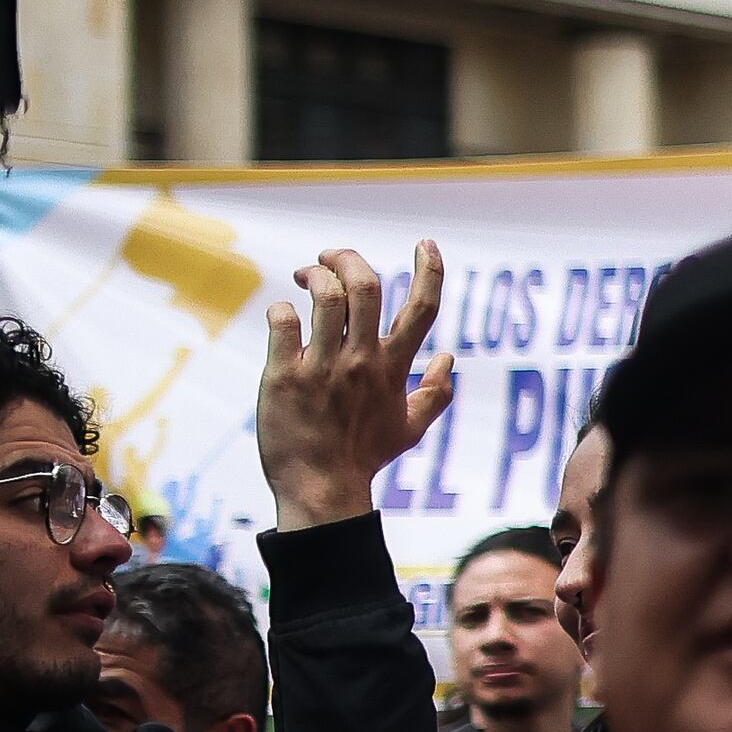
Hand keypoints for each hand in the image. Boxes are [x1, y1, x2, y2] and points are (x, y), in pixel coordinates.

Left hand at [256, 242, 452, 528]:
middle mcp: (361, 361)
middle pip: (365, 286)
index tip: (425, 244)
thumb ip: (435, 393)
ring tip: (306, 276)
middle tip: (331, 256)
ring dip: (315, 275)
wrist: (321, 488)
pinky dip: (281, 309)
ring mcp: (322, 367)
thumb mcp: (410, 429)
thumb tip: (450, 359)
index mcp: (393, 368)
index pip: (422, 308)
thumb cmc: (364, 458)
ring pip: (325, 296)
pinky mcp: (283, 375)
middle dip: (348, 258)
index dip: (429, 269)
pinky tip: (282, 315)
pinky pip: (282, 322)